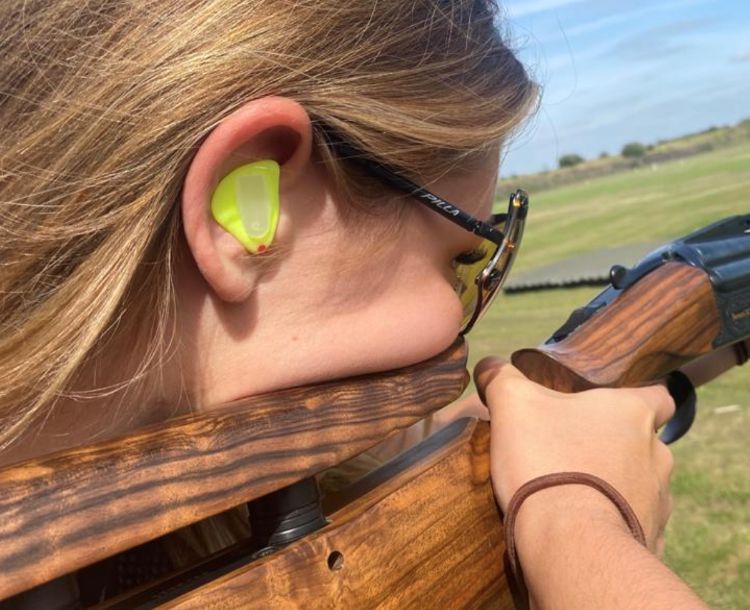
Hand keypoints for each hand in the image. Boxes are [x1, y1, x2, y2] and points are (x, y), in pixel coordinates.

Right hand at [474, 357, 674, 553]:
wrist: (569, 545)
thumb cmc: (545, 460)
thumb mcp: (512, 404)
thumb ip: (501, 377)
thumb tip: (488, 365)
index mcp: (633, 413)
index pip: (660, 396)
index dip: (640, 398)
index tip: (613, 408)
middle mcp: (657, 454)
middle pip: (643, 443)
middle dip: (613, 448)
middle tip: (573, 453)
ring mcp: (658, 500)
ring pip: (639, 486)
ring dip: (613, 487)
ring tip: (573, 496)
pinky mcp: (651, 540)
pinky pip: (633, 527)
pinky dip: (612, 526)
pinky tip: (580, 530)